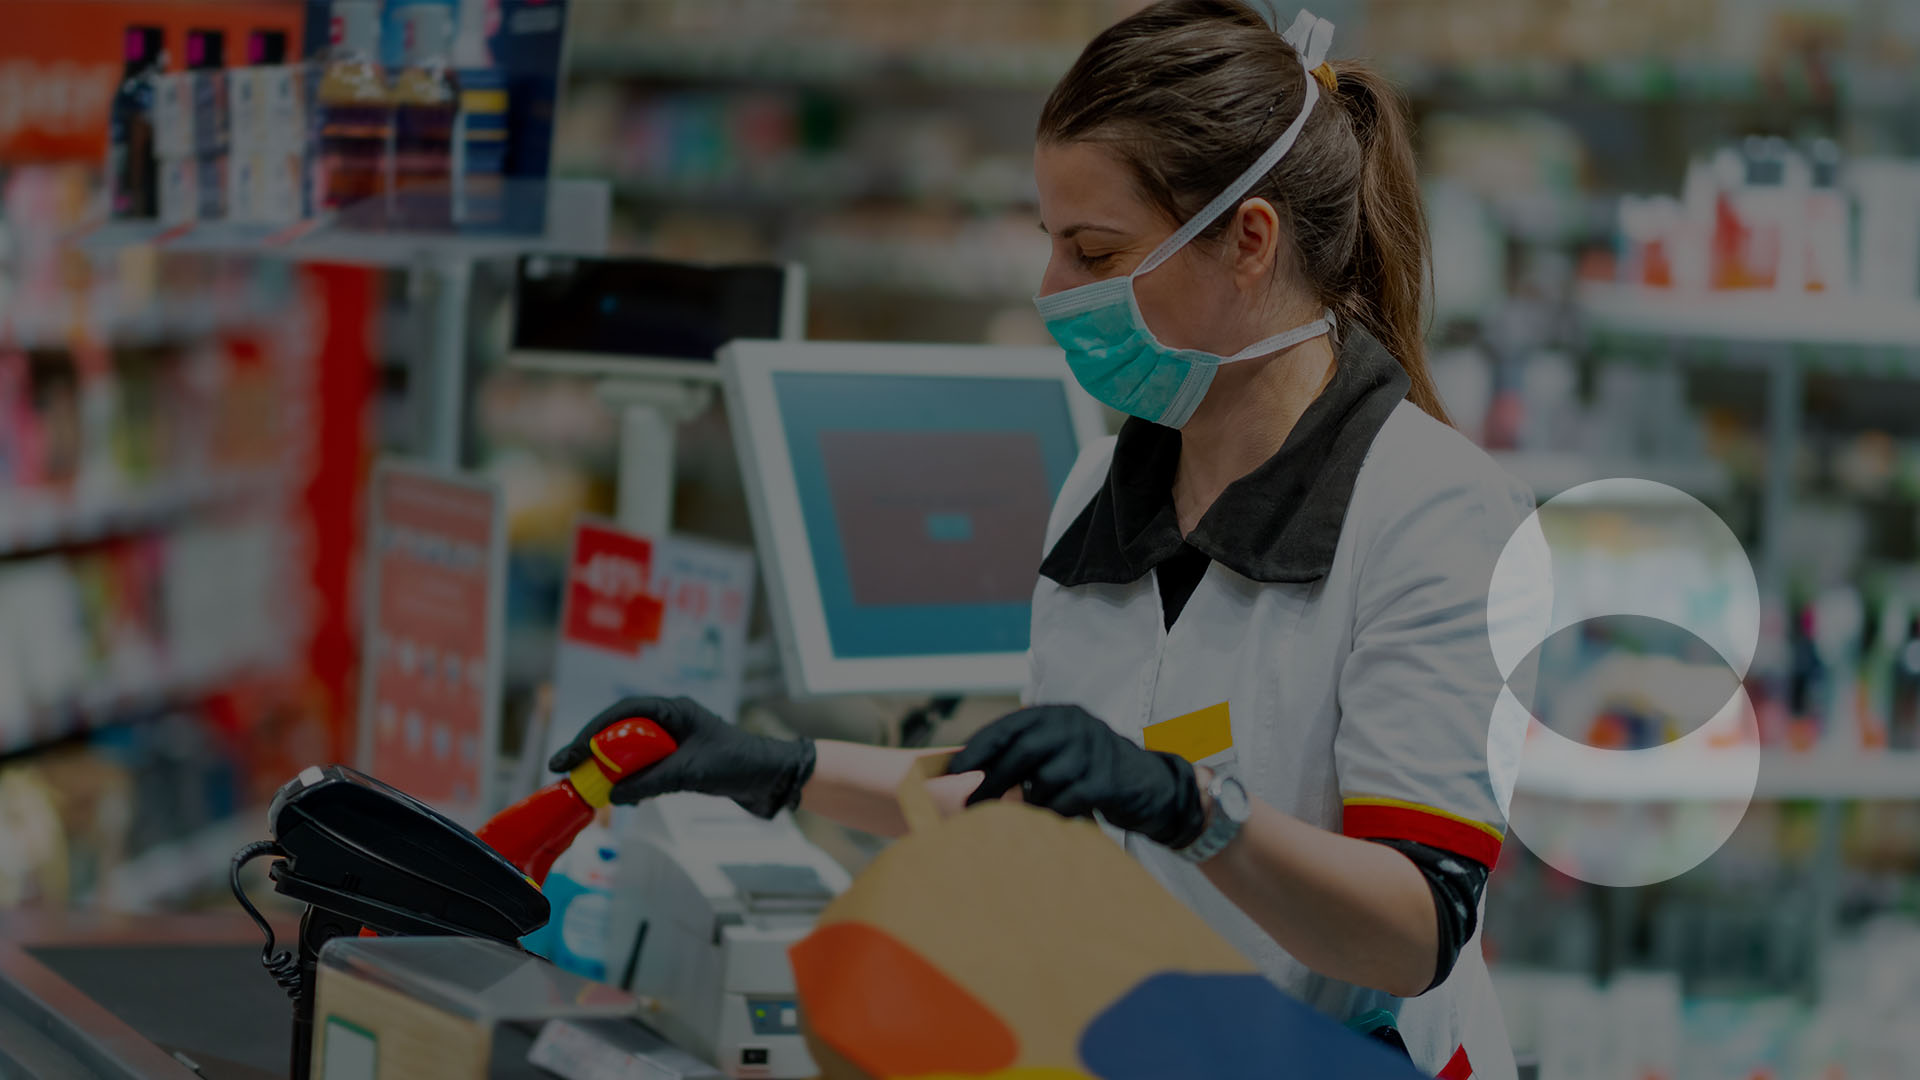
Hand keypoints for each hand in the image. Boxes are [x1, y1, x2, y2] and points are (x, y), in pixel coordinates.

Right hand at [548, 696, 815, 818]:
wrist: (773, 778)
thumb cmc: (738, 764)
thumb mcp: (691, 772)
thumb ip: (651, 781)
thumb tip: (612, 794)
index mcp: (674, 709)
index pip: (622, 712)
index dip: (591, 732)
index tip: (569, 754)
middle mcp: (671, 720)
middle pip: (620, 729)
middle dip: (592, 749)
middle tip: (565, 769)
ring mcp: (675, 740)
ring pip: (631, 749)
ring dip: (609, 765)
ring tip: (584, 784)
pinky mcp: (681, 760)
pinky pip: (645, 765)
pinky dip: (630, 778)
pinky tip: (620, 795)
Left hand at [947, 705, 1204, 848]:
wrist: (1154, 788)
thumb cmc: (1095, 773)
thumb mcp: (1062, 752)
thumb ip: (1025, 755)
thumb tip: (970, 770)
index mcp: (1058, 715)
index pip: (1009, 726)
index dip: (979, 748)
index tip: (953, 769)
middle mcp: (1075, 726)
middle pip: (1021, 752)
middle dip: (992, 780)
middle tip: (971, 804)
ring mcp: (1092, 751)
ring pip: (1042, 782)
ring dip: (1031, 804)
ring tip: (1035, 814)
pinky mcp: (1105, 780)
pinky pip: (1064, 803)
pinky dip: (1055, 815)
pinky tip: (1059, 819)